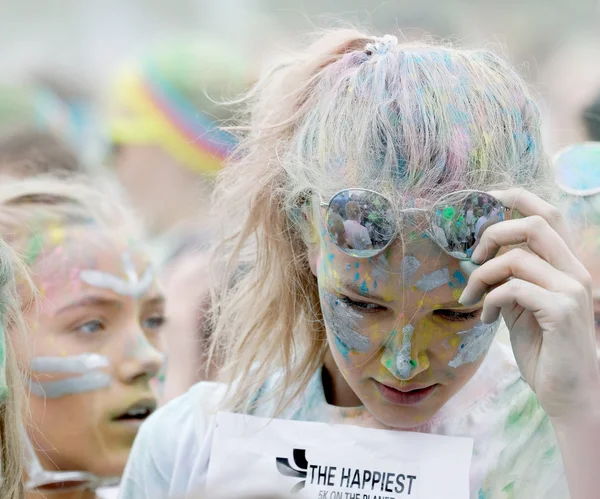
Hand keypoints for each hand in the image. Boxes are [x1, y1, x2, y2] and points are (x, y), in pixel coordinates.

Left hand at [458, 189, 599, 421]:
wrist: (568, 393)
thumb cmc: (543, 349)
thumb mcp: (521, 307)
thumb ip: (508, 279)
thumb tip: (478, 258)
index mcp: (567, 266)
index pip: (548, 215)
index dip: (516, 198)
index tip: (484, 200)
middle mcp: (575, 271)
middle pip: (535, 223)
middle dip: (493, 232)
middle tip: (472, 256)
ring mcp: (573, 290)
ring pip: (516, 258)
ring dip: (482, 276)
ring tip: (471, 299)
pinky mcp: (562, 311)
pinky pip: (512, 288)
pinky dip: (490, 300)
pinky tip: (486, 319)